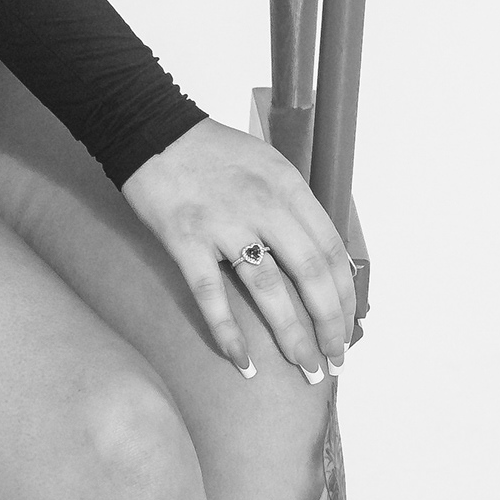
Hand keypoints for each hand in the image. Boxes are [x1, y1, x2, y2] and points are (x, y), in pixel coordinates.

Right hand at [121, 117, 358, 383]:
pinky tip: (243, 362)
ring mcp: (223, 225)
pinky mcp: (185, 241)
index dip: (344, 295)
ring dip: (292, 336)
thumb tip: (322, 260)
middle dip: (329, 323)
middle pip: (310, 274)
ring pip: (269, 290)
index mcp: (288, 187)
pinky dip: (228, 333)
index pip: (330, 250)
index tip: (348, 326)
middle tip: (335, 359)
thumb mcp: (268, 165)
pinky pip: (211, 295)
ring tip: (306, 368)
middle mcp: (263, 206)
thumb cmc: (211, 152)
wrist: (151, 131)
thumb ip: (294, 208)